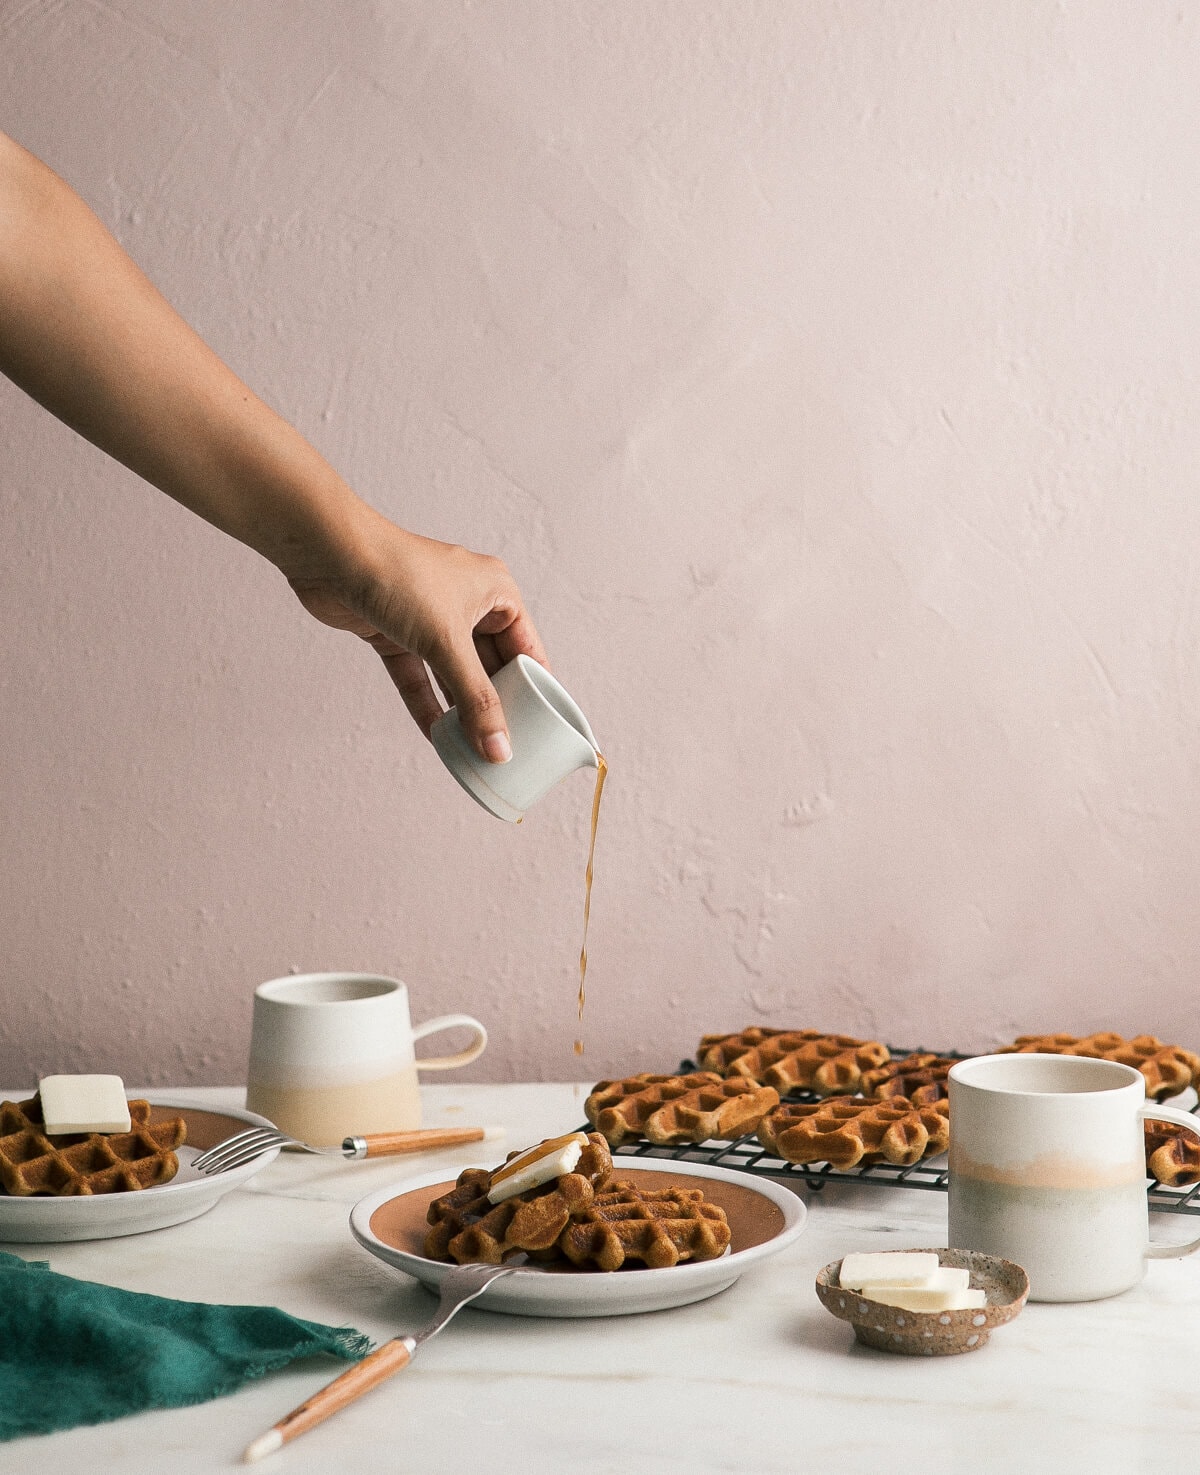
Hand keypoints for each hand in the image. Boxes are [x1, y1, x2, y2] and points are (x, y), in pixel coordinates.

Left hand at [287, 515, 547, 761]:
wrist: (329, 553)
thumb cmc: (397, 573)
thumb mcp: (446, 641)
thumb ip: (474, 698)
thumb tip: (498, 747)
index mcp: (496, 592)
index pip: (526, 651)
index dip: (534, 691)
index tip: (539, 730)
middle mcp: (468, 603)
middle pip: (489, 667)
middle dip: (493, 707)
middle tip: (502, 748)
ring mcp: (430, 618)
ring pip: (452, 675)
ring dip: (459, 711)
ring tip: (471, 751)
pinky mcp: (397, 632)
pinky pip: (418, 676)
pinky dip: (426, 703)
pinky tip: (436, 735)